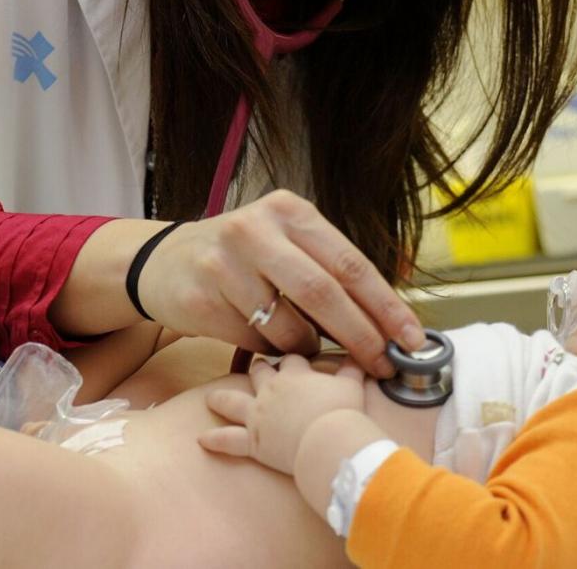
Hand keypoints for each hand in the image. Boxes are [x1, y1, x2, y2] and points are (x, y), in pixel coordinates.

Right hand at [138, 190, 423, 376]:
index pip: (350, 262)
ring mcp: (224, 264)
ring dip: (308, 349)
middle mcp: (256, 230)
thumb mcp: (285, 242)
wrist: (165, 262)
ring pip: (288, 326)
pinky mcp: (202, 299)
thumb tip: (389, 320)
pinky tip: (266, 342)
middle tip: (383, 365)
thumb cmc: (243, 256)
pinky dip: (272, 352)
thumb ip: (329, 269)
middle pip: (324, 293)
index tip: (411, 338)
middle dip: (361, 336)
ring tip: (308, 349)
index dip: (385, 305)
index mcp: (289, 211)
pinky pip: (255, 343)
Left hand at [198, 355, 366, 473]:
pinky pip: (229, 440)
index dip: (291, 359)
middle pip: (259, 373)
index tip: (290, 359)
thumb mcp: (352, 385)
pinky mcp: (254, 441)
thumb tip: (362, 353)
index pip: (290, 359)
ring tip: (211, 397)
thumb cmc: (342, 412)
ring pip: (234, 401)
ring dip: (222, 398)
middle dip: (257, 369)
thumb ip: (353, 368)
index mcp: (295, 375)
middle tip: (255, 367)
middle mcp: (271, 390)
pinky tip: (202, 439)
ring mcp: (259, 415)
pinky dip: (216, 440)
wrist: (329, 439)